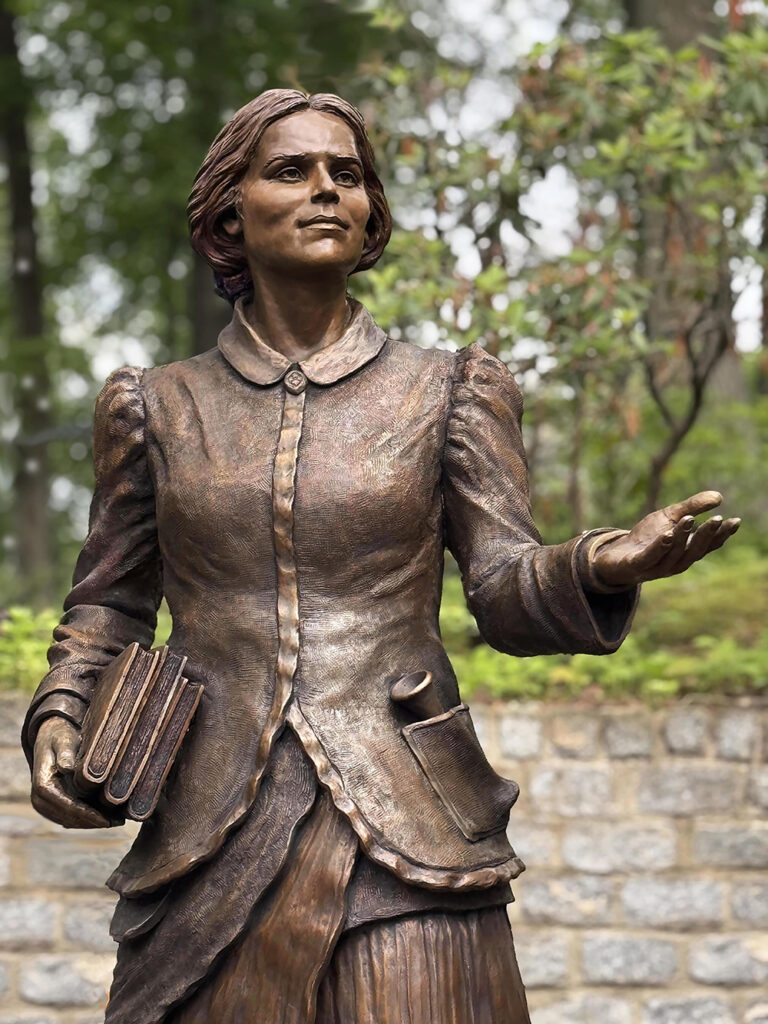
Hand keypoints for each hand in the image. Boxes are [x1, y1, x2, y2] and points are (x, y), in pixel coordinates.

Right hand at [32, 718, 118, 828]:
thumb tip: (67, 768)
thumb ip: (65, 753)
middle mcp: (39, 799)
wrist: (50, 737)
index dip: (86, 814)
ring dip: (92, 823)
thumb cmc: (60, 737)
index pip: (66, 805)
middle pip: (68, 818)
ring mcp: (44, 805)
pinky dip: (88, 819)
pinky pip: (70, 818)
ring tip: (118, 820)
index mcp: (42, 784)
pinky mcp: (52, 805)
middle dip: (93, 822)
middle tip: (119, 822)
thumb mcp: (63, 740)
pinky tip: (108, 816)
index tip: (106, 819)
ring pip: (70, 821)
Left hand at [592, 490, 739, 589]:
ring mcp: (656, 567)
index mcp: (686, 552)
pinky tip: (667, 535)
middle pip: (694, 551)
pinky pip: (650, 558)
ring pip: (673, 554)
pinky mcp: (637, 567)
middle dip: (706, 536)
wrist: (613, 556)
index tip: (735, 520)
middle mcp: (675, 563)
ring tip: (689, 518)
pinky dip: (660, 547)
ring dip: (682, 537)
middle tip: (717, 519)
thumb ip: (692, 507)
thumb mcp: (669, 517)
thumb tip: (719, 497)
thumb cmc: (646, 538)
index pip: (708, 545)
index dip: (722, 535)